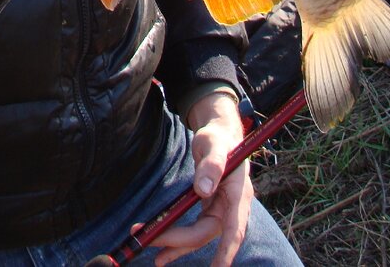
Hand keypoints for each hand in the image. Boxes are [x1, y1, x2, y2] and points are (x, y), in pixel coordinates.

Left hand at [151, 92, 251, 266]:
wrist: (219, 134)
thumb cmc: (218, 138)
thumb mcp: (214, 145)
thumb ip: (211, 165)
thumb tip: (203, 191)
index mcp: (238, 195)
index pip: (234, 228)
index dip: (226, 250)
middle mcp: (230, 208)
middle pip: (205, 233)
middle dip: (179, 241)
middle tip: (151, 241)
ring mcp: (219, 210)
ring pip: (197, 235)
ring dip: (176, 245)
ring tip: (156, 258)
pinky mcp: (208, 209)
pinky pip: (193, 229)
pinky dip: (178, 239)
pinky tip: (163, 249)